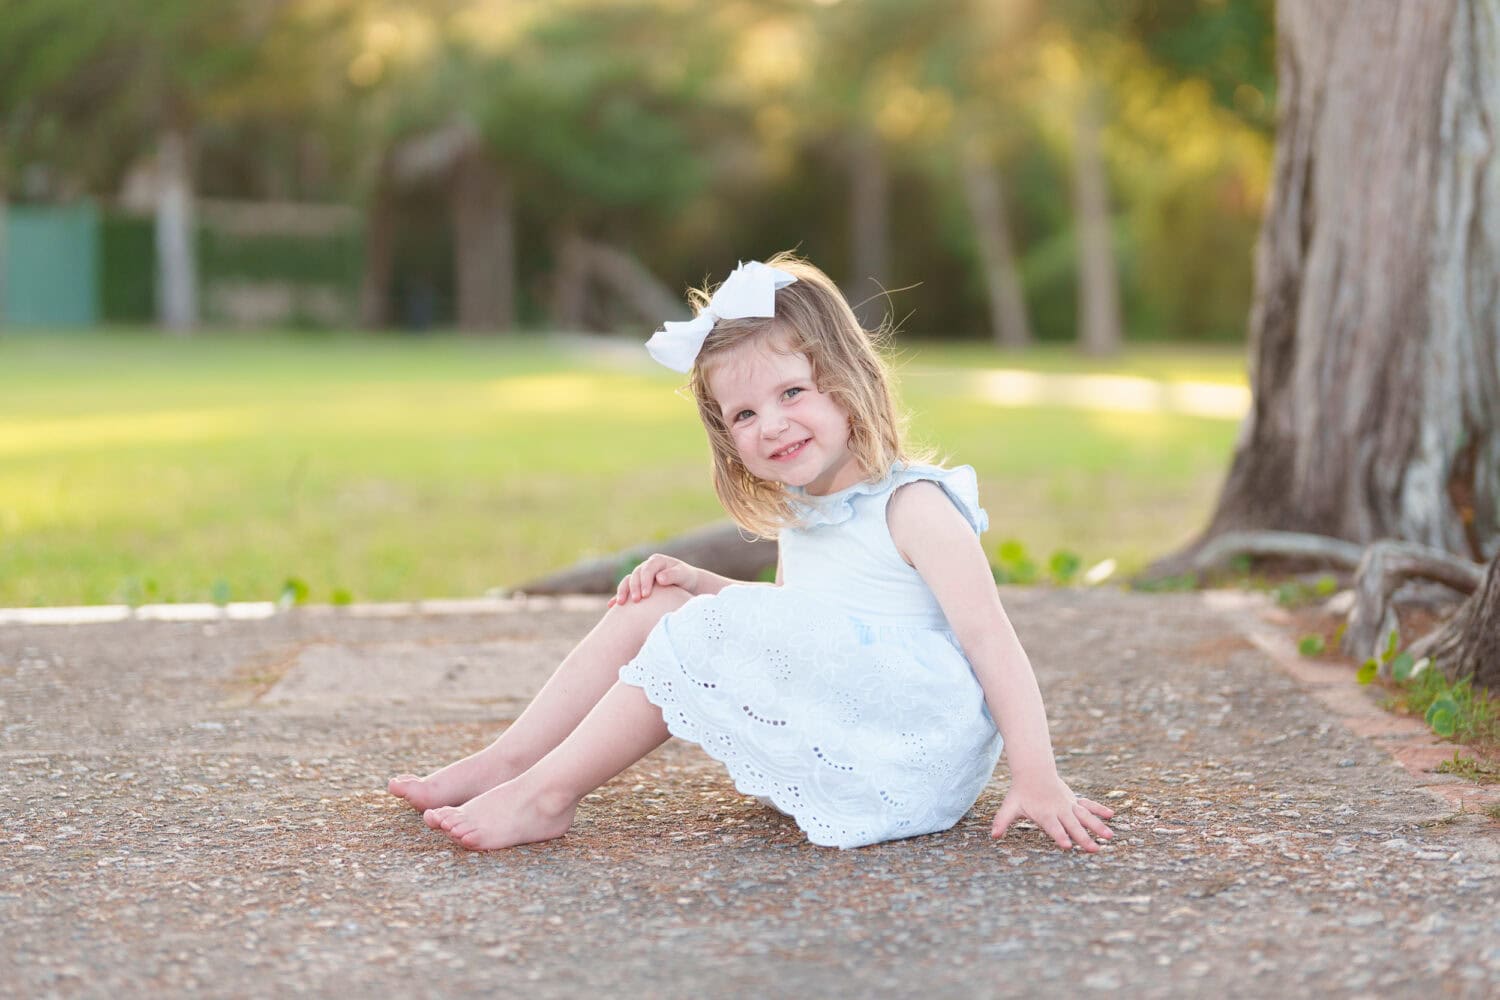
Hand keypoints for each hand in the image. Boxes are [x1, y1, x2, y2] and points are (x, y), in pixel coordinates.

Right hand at [608, 554, 700, 606]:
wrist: (688, 585)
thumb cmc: (687, 579)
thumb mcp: (684, 575)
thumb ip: (673, 575)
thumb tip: (659, 578)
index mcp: (657, 561)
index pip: (647, 569)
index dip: (645, 581)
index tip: (646, 595)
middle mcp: (646, 567)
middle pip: (635, 575)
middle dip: (634, 588)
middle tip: (636, 601)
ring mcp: (640, 576)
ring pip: (627, 581)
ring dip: (623, 591)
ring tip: (621, 604)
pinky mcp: (637, 586)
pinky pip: (625, 590)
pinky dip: (618, 597)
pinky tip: (611, 606)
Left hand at [991, 774, 1114, 852]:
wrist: (1032, 772)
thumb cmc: (1020, 793)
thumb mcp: (1009, 807)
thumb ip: (1002, 821)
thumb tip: (993, 835)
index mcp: (1044, 814)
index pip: (1053, 827)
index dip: (1059, 836)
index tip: (1067, 846)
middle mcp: (1059, 810)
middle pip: (1073, 826)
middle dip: (1083, 838)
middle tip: (1094, 850)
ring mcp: (1068, 805)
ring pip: (1085, 816)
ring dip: (1097, 826)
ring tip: (1109, 837)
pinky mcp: (1074, 801)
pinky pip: (1088, 805)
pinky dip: (1099, 809)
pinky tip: (1111, 815)